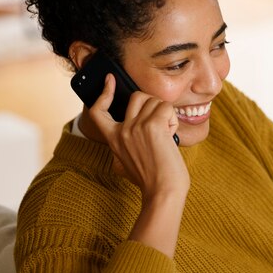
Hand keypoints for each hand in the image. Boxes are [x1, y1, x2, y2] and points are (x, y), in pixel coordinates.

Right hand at [89, 74, 189, 198]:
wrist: (163, 192)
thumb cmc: (153, 179)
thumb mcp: (129, 160)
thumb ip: (129, 141)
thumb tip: (138, 124)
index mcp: (114, 139)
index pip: (99, 111)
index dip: (104, 93)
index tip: (110, 80)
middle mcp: (122, 130)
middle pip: (137, 96)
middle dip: (153, 105)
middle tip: (160, 125)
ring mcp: (136, 127)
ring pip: (155, 101)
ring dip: (166, 114)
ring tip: (166, 135)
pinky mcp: (153, 126)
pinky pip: (167, 108)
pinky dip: (173, 119)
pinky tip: (171, 136)